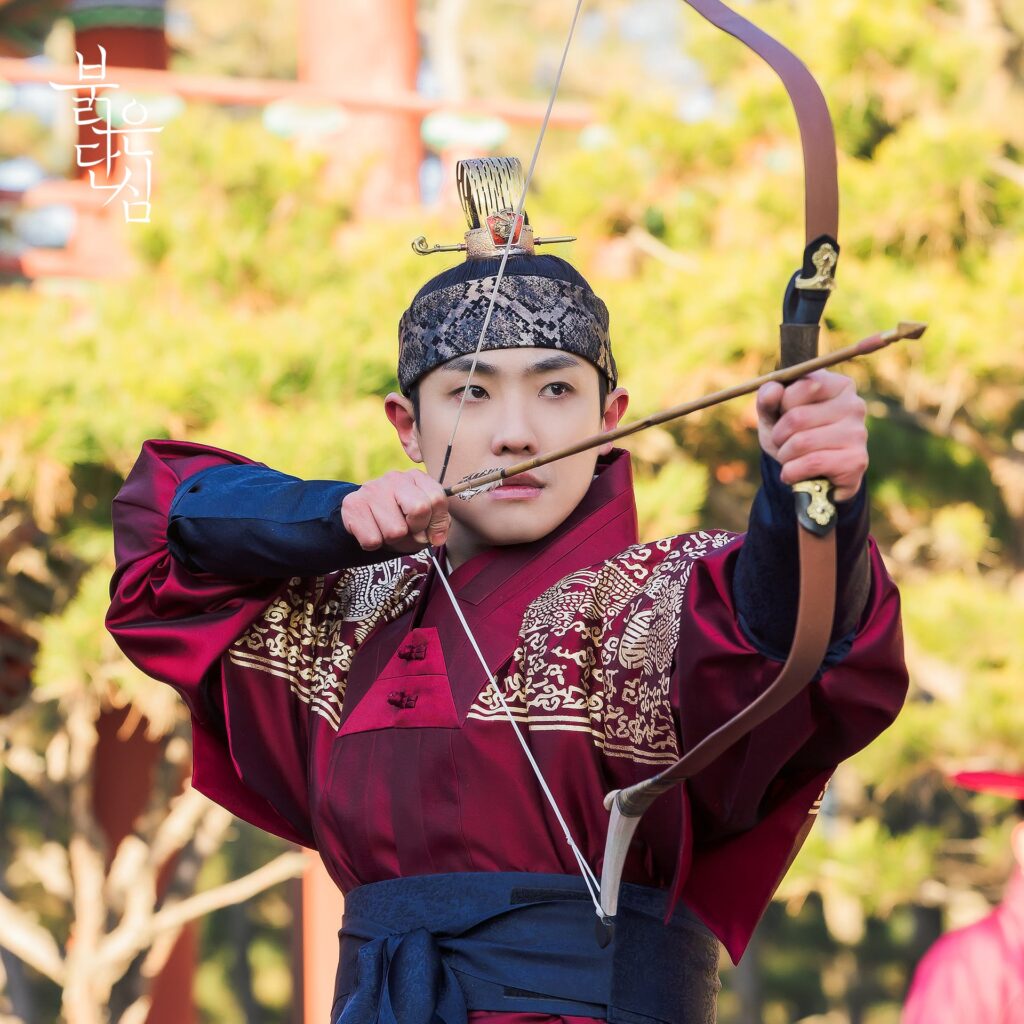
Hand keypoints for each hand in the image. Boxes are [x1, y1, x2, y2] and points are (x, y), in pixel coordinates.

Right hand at [340, 469, 450, 552]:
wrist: (363, 518)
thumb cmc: (400, 520)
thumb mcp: (424, 519)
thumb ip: (438, 524)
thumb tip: (436, 538)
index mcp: (416, 477)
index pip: (437, 499)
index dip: (437, 523)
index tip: (430, 532)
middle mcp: (395, 478)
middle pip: (420, 509)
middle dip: (417, 530)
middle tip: (408, 531)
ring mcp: (372, 489)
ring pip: (395, 531)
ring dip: (393, 540)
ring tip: (387, 530)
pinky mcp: (353, 504)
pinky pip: (373, 540)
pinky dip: (375, 544)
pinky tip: (372, 531)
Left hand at [756, 369, 867, 501]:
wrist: (812, 475)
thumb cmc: (793, 435)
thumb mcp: (774, 414)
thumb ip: (768, 398)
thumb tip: (773, 390)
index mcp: (839, 385)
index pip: (803, 386)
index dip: (781, 405)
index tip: (783, 415)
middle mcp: (854, 405)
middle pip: (797, 418)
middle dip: (778, 436)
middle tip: (782, 443)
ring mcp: (858, 433)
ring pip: (802, 442)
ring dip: (784, 455)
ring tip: (789, 458)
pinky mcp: (856, 460)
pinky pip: (812, 463)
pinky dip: (792, 472)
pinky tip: (792, 473)